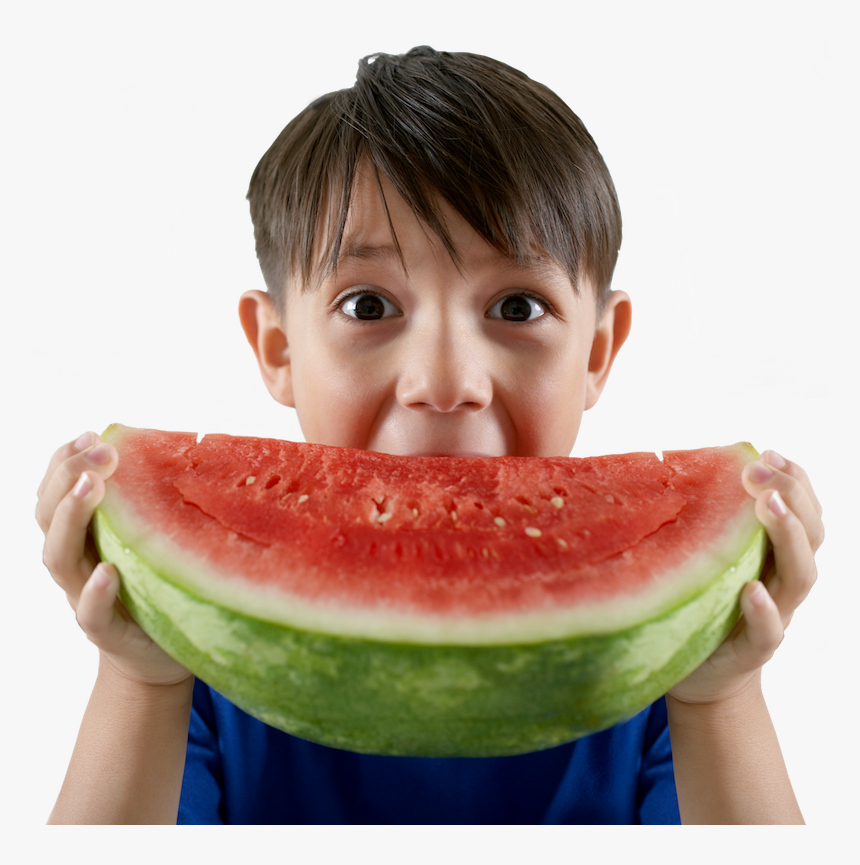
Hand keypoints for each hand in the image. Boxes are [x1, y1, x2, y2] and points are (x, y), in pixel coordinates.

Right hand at [36, 432, 190, 686]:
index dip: (64, 461)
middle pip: (47, 516)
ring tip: (91, 487)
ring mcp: (84, 598)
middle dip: (67, 477)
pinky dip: (95, 591)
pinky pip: (90, 613)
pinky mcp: (105, 632)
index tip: (90, 434)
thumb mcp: (152, 540)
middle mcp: (77, 563)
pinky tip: (107, 571)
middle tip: (98, 452)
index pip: (55, 491)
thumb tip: (183, 449)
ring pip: (59, 557)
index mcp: (85, 537)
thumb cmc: (155, 589)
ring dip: (71, 518)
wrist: (155, 659)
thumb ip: (153, 505)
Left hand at [667, 449, 822, 705]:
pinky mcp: (754, 650)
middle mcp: (782, 581)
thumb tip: (676, 466)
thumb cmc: (702, 605)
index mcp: (773, 555)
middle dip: (791, 495)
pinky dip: (764, 610)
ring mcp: (775, 615)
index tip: (767, 452)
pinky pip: (770, 631)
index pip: (803, 510)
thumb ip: (706, 522)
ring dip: (787, 536)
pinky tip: (752, 588)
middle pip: (811, 534)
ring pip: (800, 575)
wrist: (703, 675)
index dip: (794, 479)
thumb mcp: (705, 556)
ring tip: (767, 504)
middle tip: (758, 469)